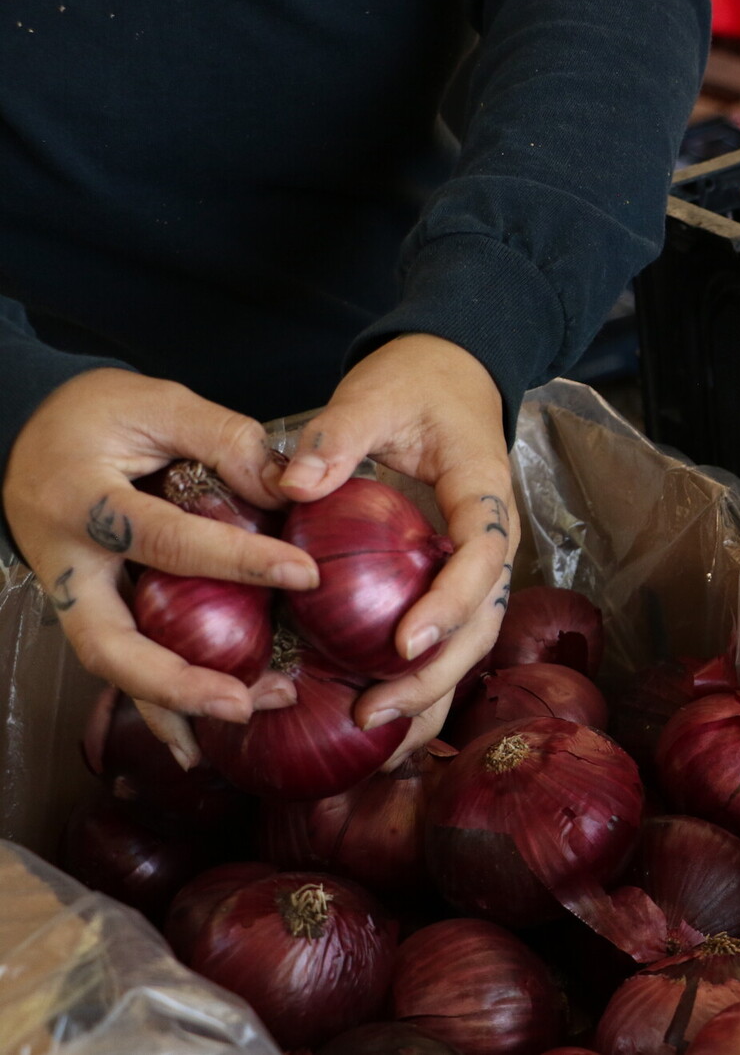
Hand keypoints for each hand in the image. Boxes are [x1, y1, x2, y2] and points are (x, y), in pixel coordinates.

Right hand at [2, 369, 318, 762]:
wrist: (31, 429)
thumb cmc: (97, 414)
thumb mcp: (157, 401)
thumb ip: (226, 439)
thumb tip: (293, 490)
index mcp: (82, 501)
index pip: (165, 540)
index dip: (237, 560)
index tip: (306, 575)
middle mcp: (66, 562)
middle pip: (107, 642)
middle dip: (175, 682)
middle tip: (243, 701)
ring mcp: (70, 595)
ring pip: (112, 667)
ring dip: (173, 704)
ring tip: (243, 716)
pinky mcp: (88, 610)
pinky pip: (121, 663)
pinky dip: (157, 704)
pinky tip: (197, 740)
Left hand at [277, 333, 516, 764]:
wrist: (452, 375)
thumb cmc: (417, 383)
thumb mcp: (374, 394)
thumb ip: (335, 436)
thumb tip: (290, 485)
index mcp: (484, 493)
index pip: (482, 559)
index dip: (449, 606)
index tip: (402, 643)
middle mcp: (492, 541)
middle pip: (484, 623)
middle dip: (436, 676)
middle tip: (374, 711)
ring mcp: (477, 565)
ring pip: (471, 643)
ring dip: (429, 693)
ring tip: (373, 734)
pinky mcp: (454, 578)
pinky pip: (446, 637)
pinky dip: (419, 682)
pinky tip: (374, 715)